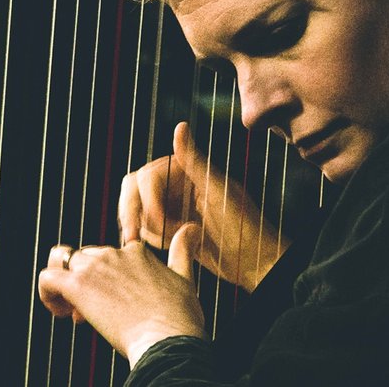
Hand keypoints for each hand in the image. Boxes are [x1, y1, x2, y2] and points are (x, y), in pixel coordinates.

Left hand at [38, 224, 204, 364]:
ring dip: (65, 285)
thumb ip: (182, 252)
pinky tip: (62, 312)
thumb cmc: (179, 318)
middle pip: (84, 259)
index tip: (116, 303)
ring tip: (77, 312)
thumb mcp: (185, 279)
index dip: (108, 279)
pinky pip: (47, 278)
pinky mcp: (78, 285)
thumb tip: (191, 228)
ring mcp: (95, 268)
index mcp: (137, 252)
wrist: (169, 340)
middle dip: (85, 283)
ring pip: (62, 261)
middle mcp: (114, 253)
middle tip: (95, 313)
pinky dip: (47, 294)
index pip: (109, 255)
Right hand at [118, 122, 288, 290]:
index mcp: (185, 171)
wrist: (255, 261)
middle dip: (133, 212)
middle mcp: (175, 185)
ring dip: (145, 228)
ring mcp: (172, 207)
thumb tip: (180, 126)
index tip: (160, 221)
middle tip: (134, 236)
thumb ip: (194, 161)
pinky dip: (152, 239)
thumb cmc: (245, 225)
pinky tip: (172, 245)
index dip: (148, 199)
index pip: (147, 177)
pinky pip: (146, 230)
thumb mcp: (218, 191)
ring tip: (169, 241)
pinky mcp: (171, 228)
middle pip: (134, 190)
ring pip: (137, 211)